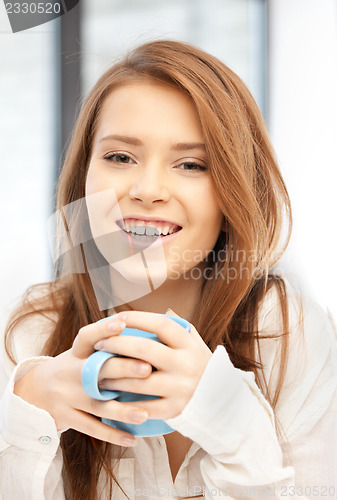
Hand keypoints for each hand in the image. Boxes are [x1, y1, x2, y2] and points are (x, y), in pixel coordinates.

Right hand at [13, 314, 151, 445]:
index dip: (103, 330)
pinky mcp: (65, 417)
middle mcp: (70, 372)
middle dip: (123, 369)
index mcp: (76, 353)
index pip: (87, 336)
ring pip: (97, 404)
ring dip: (122, 410)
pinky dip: (111, 434)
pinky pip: (90, 427)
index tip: (122, 323)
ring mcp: (67, 396)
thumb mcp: (80, 353)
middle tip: (147, 369)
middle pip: (97, 370)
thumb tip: (141, 331)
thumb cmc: (70, 368)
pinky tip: (130, 438)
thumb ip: (104, 345)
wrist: (32, 391)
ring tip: (144, 414)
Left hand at [94, 310, 211, 419]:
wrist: (223, 404)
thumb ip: (182, 328)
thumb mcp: (198, 345)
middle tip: (99, 343)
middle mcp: (185, 364)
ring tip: (97, 372)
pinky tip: (110, 397)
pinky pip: (143, 407)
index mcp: (189, 345)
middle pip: (144, 349)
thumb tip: (165, 309)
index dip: (136, 318)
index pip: (161, 324)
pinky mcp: (175, 410)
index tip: (116, 318)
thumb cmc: (202, 369)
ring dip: (114, 376)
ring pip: (138, 380)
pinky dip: (124, 403)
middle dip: (117, 344)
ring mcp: (180, 388)